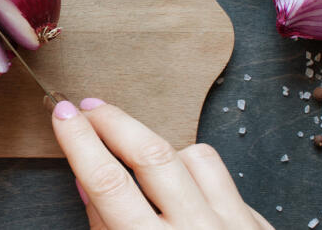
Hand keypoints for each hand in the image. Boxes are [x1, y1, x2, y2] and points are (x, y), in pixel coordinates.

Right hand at [52, 98, 272, 229]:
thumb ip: (106, 229)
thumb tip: (86, 180)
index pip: (109, 185)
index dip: (81, 142)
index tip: (64, 114)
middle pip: (152, 155)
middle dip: (114, 121)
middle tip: (88, 105)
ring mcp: (233, 226)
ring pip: (193, 156)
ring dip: (157, 146)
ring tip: (132, 150)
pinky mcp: (257, 224)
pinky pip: (219, 176)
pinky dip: (193, 168)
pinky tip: (177, 181)